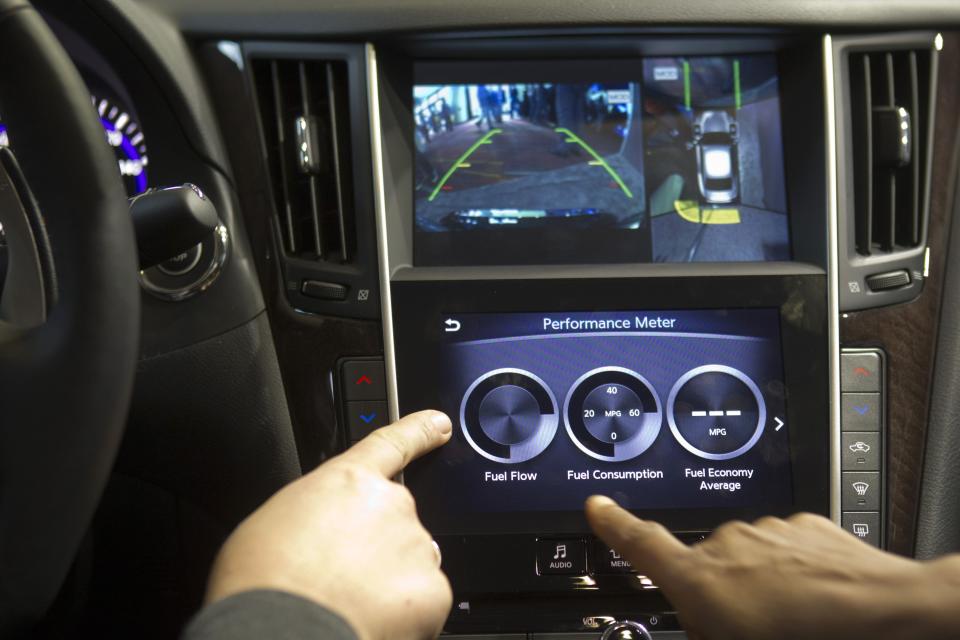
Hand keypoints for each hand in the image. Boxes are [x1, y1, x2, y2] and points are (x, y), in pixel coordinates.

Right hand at [206, 411, 453, 639]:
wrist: (280, 632)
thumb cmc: (263, 583)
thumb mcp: (275, 521)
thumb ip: (317, 512)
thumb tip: (325, 531)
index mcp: (347, 482)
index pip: (392, 444)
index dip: (418, 432)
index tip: (438, 425)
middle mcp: (391, 504)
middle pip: (396, 522)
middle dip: (377, 548)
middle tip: (341, 578)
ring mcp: (416, 546)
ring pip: (410, 563)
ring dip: (387, 582)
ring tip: (347, 604)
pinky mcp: (433, 590)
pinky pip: (423, 601)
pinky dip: (403, 615)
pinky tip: (369, 622)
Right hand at [586, 496, 959, 639]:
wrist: (885, 612)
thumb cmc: (808, 636)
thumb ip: (704, 628)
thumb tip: (701, 624)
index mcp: (699, 578)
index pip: (639, 544)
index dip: (612, 525)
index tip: (596, 506)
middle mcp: (725, 545)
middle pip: (703, 567)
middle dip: (719, 594)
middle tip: (749, 630)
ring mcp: (765, 532)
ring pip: (747, 559)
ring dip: (759, 584)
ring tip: (792, 619)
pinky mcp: (801, 525)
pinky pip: (782, 548)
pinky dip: (790, 570)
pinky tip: (815, 598)